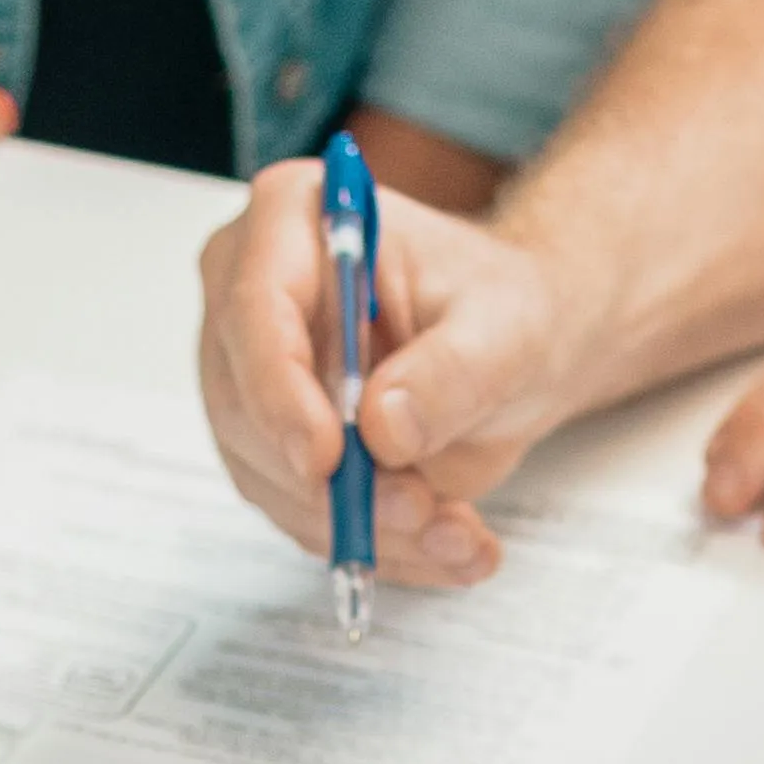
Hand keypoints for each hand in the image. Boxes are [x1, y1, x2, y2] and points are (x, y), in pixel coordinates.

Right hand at [194, 161, 582, 589]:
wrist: (516, 349)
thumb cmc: (504, 308)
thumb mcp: (507, 329)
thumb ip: (452, 372)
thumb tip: (385, 427)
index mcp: (295, 220)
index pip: (255, 308)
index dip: (280, 391)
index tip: (328, 458)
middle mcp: (251, 293)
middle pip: (246, 405)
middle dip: (333, 481)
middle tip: (419, 512)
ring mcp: (251, 374)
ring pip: (268, 475)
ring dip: (362, 524)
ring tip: (455, 533)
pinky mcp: (269, 442)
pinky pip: (298, 511)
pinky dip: (371, 543)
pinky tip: (444, 542)